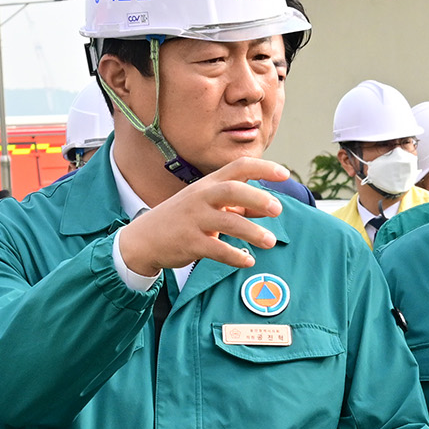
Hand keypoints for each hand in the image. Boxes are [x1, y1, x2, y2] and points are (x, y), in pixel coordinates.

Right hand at [115, 156, 291, 276]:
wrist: (143, 239)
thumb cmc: (183, 219)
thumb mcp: (206, 205)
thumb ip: (236, 204)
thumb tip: (268, 207)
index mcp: (208, 184)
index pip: (238, 167)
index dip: (263, 168)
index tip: (284, 174)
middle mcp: (200, 197)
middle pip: (232, 190)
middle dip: (257, 198)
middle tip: (278, 210)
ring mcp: (194, 219)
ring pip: (228, 221)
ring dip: (252, 232)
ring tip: (270, 242)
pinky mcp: (189, 242)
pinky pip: (217, 249)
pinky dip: (235, 255)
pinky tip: (248, 261)